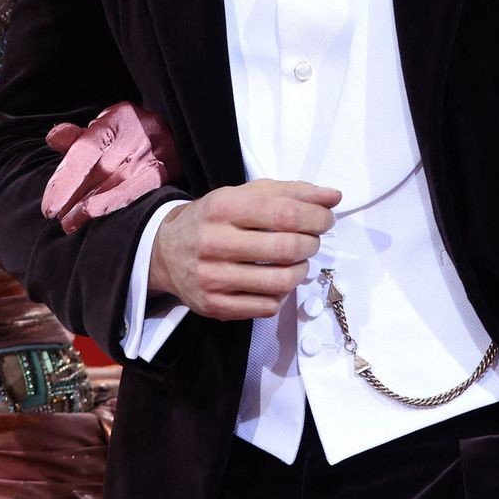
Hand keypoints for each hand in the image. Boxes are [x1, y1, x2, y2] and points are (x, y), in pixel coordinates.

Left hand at [43, 102, 179, 233]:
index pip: (87, 148)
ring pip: (116, 184)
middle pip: (100, 170)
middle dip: (73, 196)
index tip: (50, 203)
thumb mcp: (100, 126)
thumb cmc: (125, 131)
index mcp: (117, 118)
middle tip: (54, 215)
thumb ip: (76, 136)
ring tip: (69, 222)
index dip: (67, 178)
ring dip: (89, 206)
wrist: (166, 130)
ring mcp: (154, 153)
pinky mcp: (166, 170)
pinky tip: (94, 214)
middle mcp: (137, 134)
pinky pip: (138, 191)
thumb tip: (54, 138)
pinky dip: (114, 203)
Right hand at [149, 180, 340, 319]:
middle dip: (312, 243)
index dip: (316, 217)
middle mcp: (214, 242)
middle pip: (287, 248)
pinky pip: (267, 306)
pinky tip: (276, 281)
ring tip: (298, 262)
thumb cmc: (213, 220)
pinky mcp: (215, 306)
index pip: (285, 213)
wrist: (165, 252)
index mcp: (223, 208)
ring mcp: (213, 277)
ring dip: (302, 271)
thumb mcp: (243, 195)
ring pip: (282, 282)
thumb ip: (290, 192)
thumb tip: (333, 197)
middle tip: (312, 240)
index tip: (325, 218)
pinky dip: (282, 294)